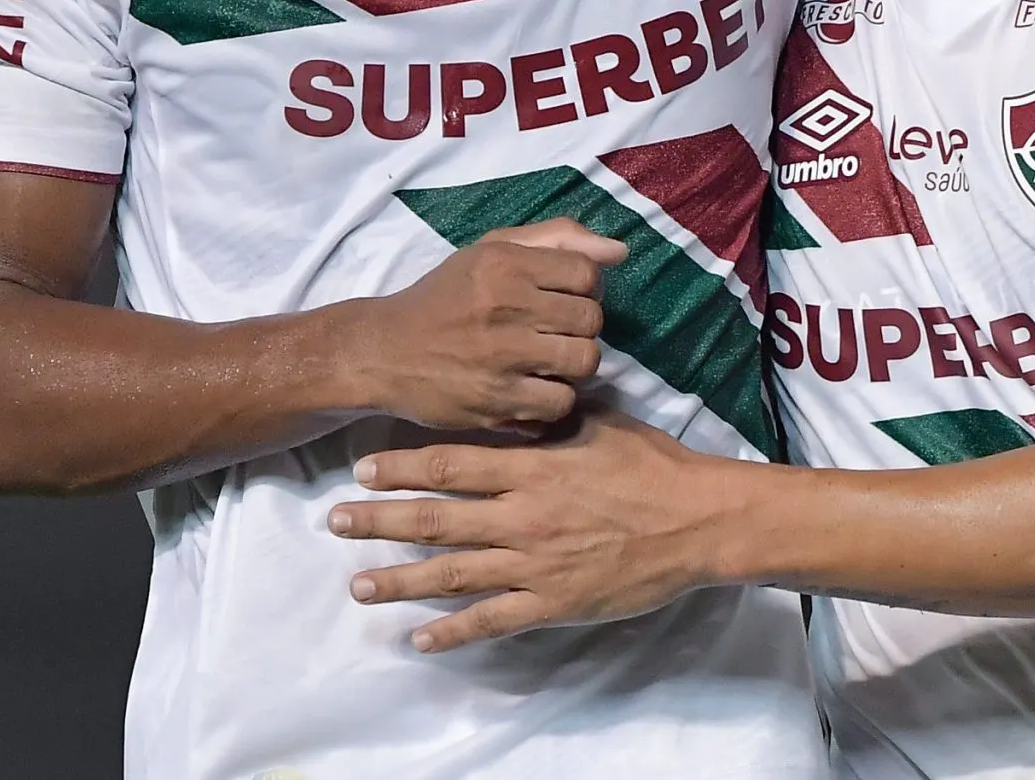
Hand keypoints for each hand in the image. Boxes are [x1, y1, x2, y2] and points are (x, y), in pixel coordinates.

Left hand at [326, 408, 728, 650]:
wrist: (698, 522)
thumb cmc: (652, 466)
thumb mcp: (598, 424)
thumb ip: (548, 418)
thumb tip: (515, 395)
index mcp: (531, 468)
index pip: (450, 465)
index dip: (401, 468)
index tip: (362, 468)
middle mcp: (521, 516)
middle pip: (436, 520)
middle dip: (380, 522)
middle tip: (335, 523)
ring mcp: (534, 565)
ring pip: (452, 575)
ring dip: (399, 580)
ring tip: (357, 585)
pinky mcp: (552, 604)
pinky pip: (492, 621)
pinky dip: (453, 631)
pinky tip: (419, 638)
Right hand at [343, 219, 623, 432]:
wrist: (383, 352)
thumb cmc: (444, 298)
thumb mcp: (490, 251)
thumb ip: (556, 240)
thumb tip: (621, 251)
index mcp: (503, 262)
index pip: (586, 273)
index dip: (584, 288)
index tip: (560, 299)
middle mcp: (505, 305)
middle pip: (591, 319)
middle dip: (579, 328)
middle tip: (553, 333)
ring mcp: (502, 356)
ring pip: (585, 361)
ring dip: (573, 366)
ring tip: (549, 363)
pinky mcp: (497, 401)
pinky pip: (561, 403)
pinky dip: (554, 400)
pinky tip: (534, 391)